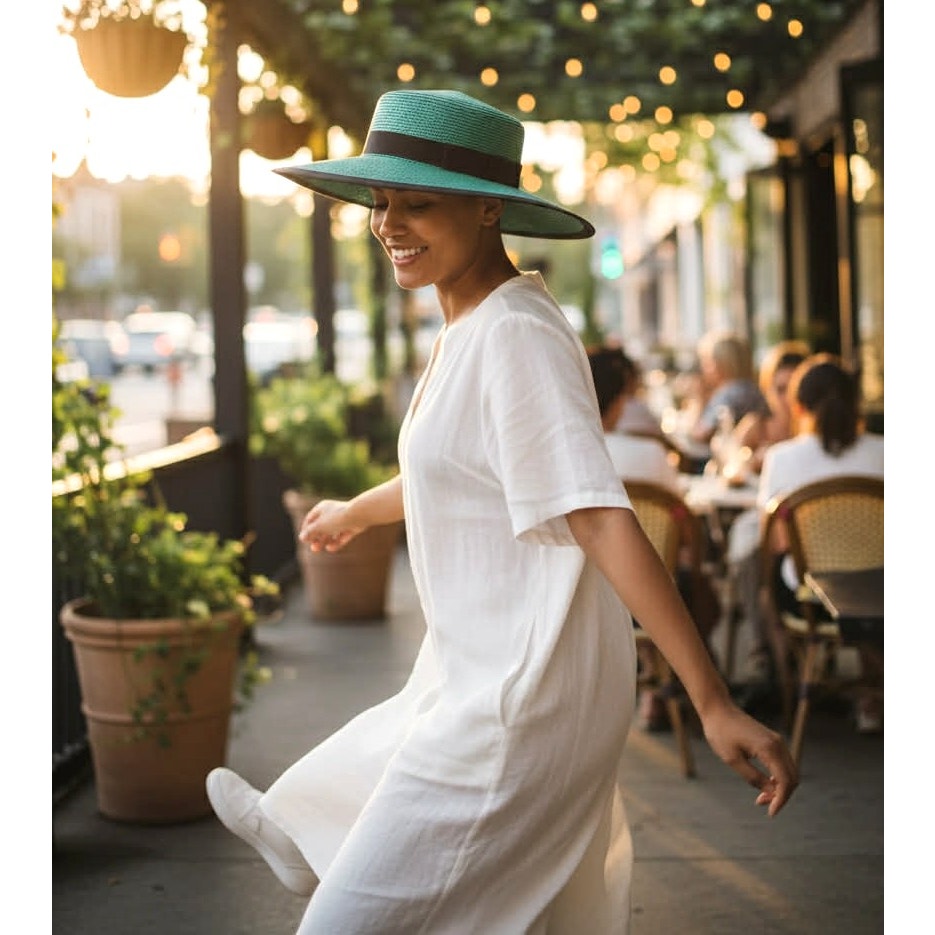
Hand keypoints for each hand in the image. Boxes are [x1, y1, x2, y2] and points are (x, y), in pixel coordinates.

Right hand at [298, 499, 363, 552]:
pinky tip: (331, 548)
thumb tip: (302, 538)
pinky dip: (336, 541)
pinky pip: (342, 535)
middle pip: (322, 526)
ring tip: (321, 549)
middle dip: (317, 538)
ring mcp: (343, 519)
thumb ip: (310, 532)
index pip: (310, 519)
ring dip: (325, 541)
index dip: (306, 530)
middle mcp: (332, 512)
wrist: (359, 514)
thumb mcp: (320, 526)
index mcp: (322, 508)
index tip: (304, 540)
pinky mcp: (352, 526)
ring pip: (332, 532)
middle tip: (313, 548)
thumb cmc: (337, 518)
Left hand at [700, 699, 798, 816]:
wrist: (718, 710)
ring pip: (789, 772)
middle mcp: (778, 744)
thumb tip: (770, 793)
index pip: (786, 780)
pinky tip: (764, 785)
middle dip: (781, 795)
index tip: (770, 813)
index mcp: (769, 748)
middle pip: (792, 778)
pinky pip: (782, 764)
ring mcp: (777, 742)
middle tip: (762, 804)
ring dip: (779, 788)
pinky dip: (777, 778)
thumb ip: (753, 777)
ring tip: (760, 798)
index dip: (781, 800)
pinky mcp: (772, 741)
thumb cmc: (721, 733)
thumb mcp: (733, 759)